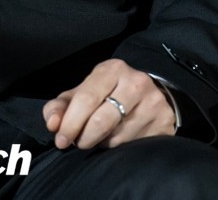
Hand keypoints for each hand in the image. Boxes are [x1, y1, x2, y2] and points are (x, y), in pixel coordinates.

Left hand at [42, 58, 176, 149]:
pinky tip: (117, 140)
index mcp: (112, 69)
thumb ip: (62, 106)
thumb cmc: (110, 93)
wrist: (151, 94)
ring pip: (117, 138)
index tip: (61, 139)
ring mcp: (153, 103)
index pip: (86, 99)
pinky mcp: (164, 122)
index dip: (70, 122)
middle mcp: (136, 82)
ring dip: (102, 143)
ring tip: (99, 137)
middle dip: (84, 137)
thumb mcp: (85, 92)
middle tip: (78, 142)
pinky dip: (120, 148)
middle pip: (101, 120)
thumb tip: (52, 123)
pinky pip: (134, 146)